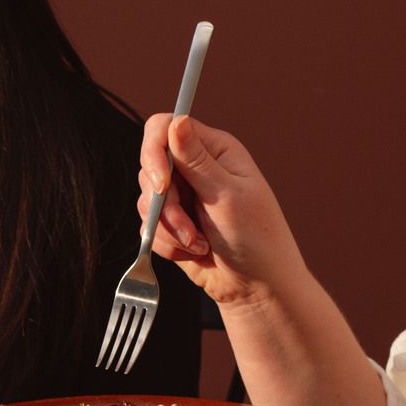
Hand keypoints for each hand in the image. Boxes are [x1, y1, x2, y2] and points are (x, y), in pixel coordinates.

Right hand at [137, 112, 306, 306]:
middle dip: (166, 206)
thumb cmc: (257, 239)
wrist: (257, 286)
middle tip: (191, 230)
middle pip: (150, 168)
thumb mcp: (227, 196)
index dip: (154, 153)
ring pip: (147, 202)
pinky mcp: (172, 223)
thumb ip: (196, 160)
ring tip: (199, 244)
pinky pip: (149, 228)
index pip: (164, 128)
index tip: (162, 185)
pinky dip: (167, 244)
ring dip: (169, 230)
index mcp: (214, 150)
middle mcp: (195, 168)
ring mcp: (183, 196)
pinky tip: (195, 252)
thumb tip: (176, 120)